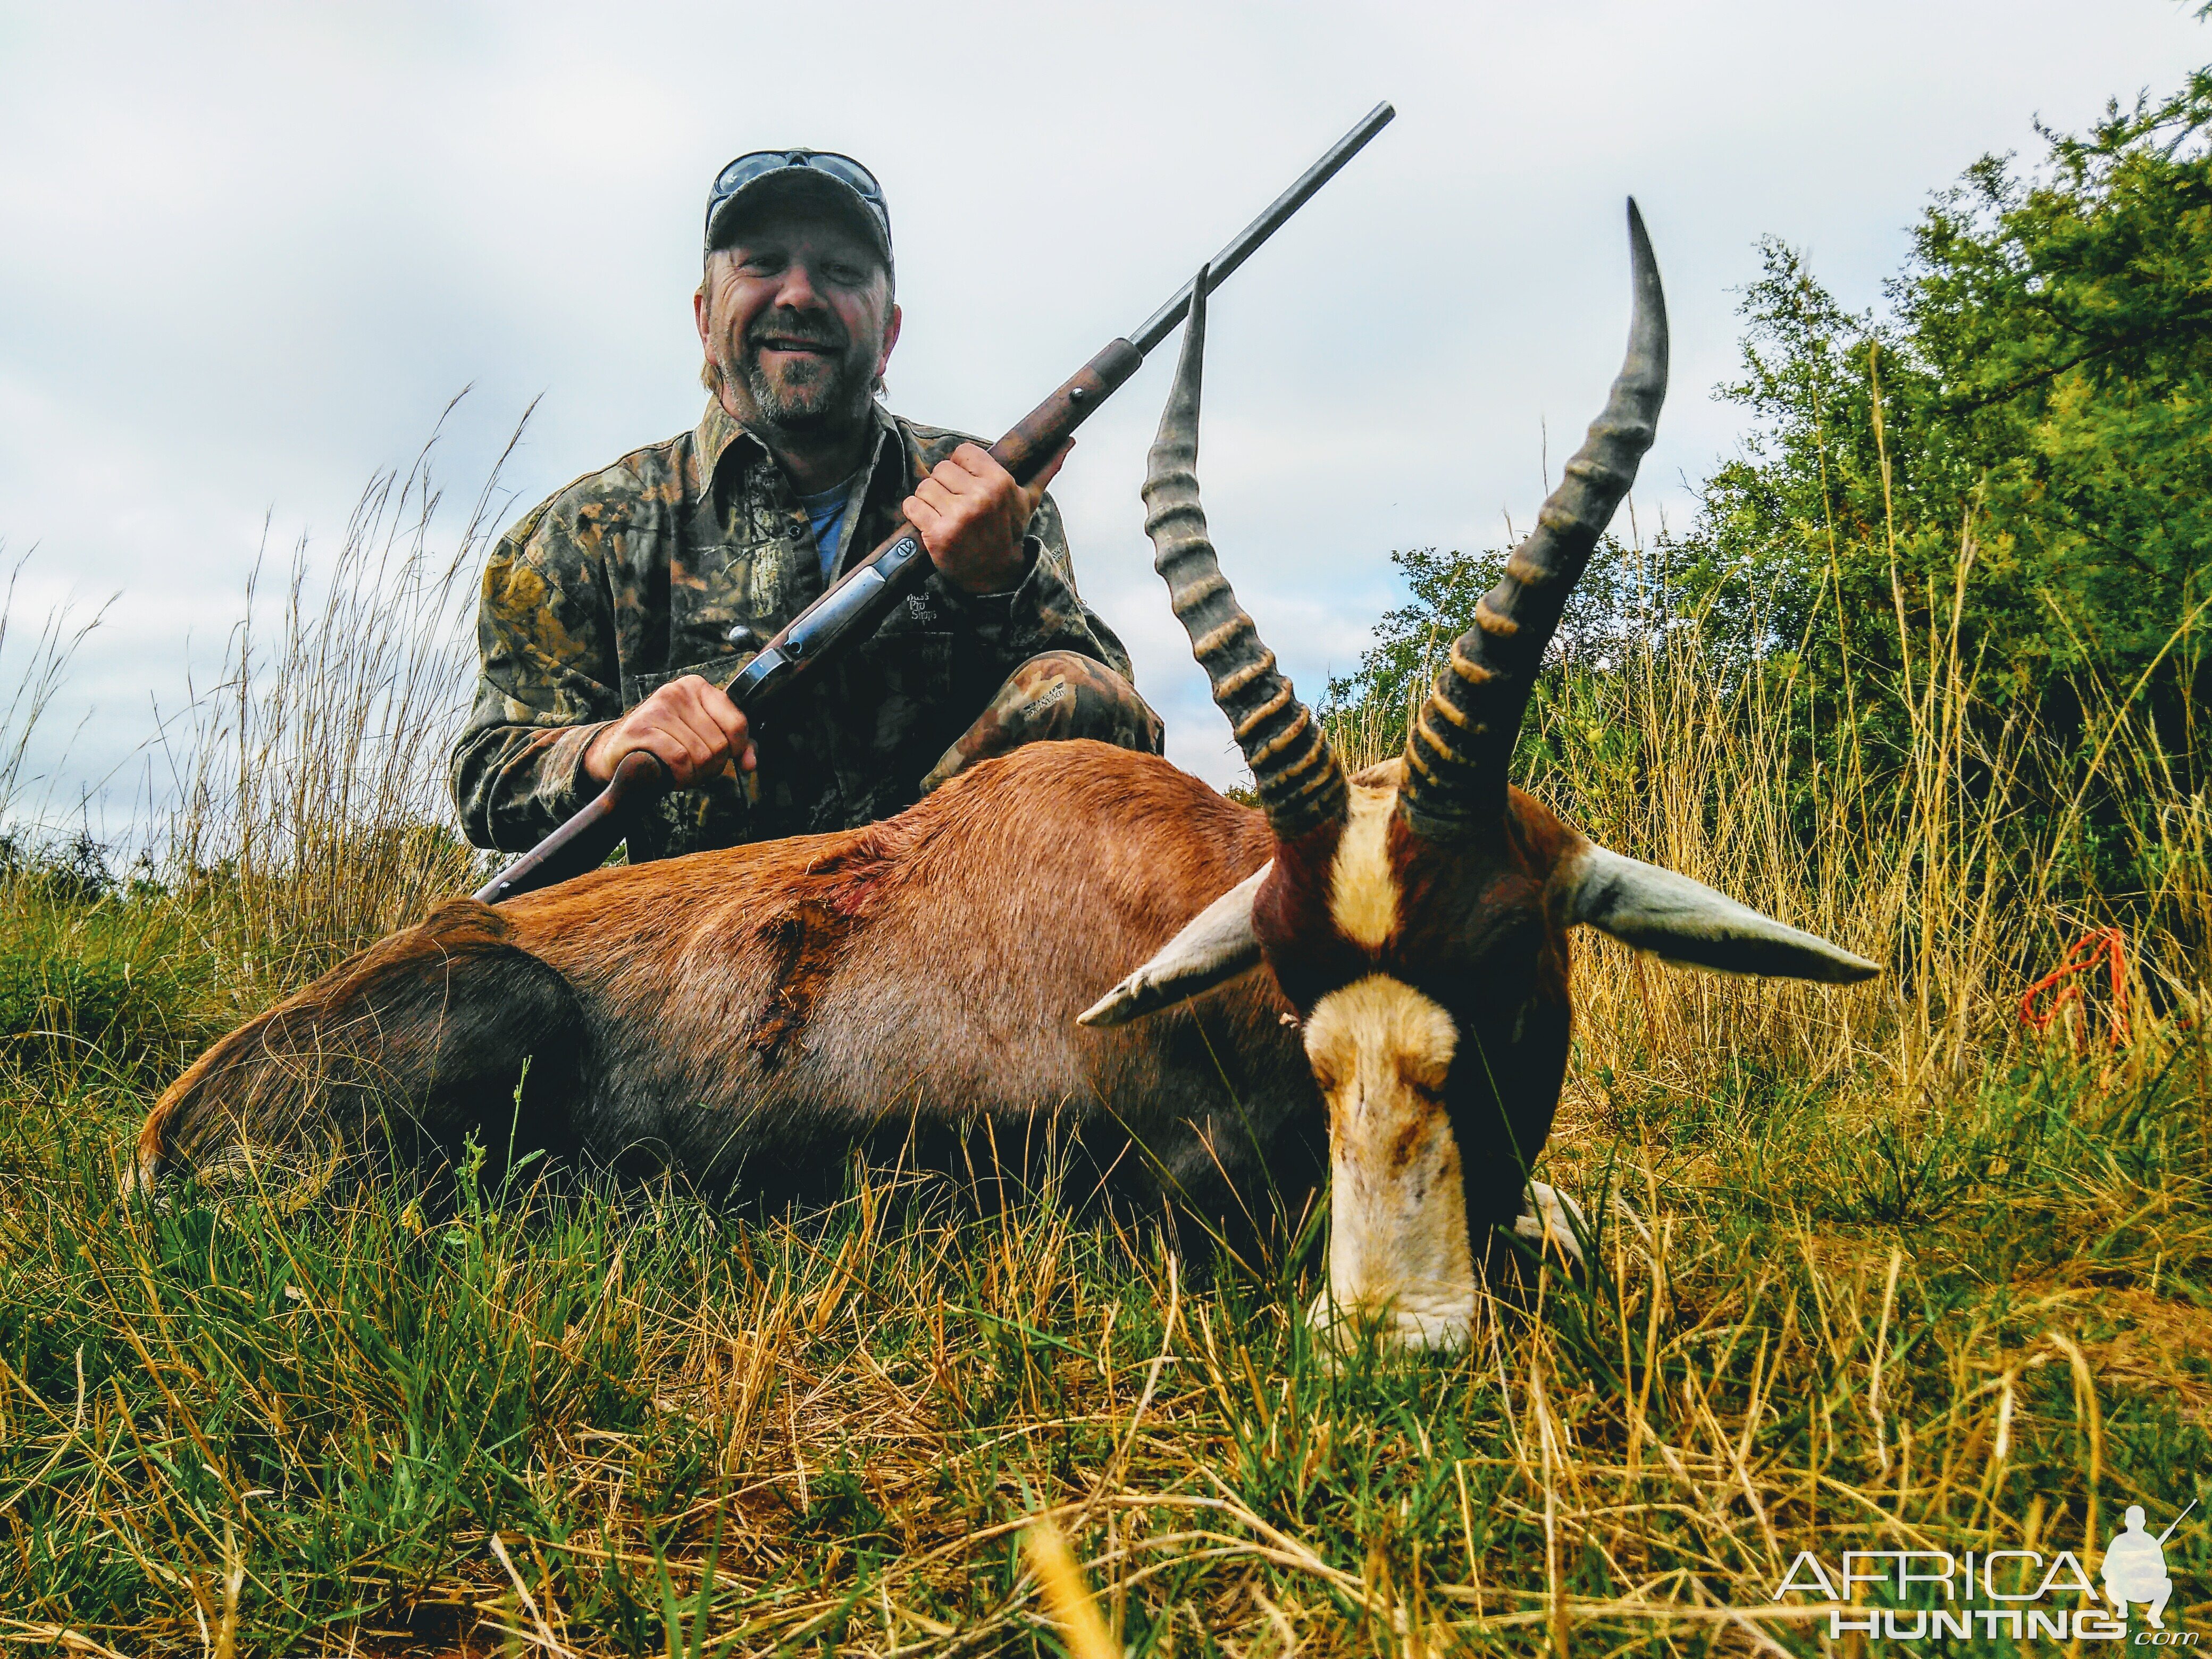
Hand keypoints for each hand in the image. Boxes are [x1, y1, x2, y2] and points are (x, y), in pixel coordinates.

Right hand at [582, 675, 755, 786]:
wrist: (617, 750)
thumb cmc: (666, 742)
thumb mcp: (701, 735)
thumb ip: (733, 745)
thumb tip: (750, 764)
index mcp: (697, 687)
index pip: (737, 723)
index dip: (739, 750)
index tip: (730, 762)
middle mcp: (678, 691)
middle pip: (719, 744)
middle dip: (711, 767)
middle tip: (695, 770)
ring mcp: (658, 707)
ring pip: (701, 754)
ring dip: (694, 775)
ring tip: (681, 772)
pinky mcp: (641, 728)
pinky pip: (679, 759)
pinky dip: (680, 776)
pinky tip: (671, 776)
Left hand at [902, 440, 1069, 594]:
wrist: (996, 574)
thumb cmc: (1008, 532)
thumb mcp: (1029, 499)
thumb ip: (1046, 468)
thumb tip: (1067, 442)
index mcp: (999, 482)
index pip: (962, 452)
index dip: (960, 467)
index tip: (966, 484)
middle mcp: (980, 497)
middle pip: (940, 469)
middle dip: (944, 485)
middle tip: (955, 504)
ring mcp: (958, 517)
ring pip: (924, 487)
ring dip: (929, 500)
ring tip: (945, 514)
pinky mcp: (938, 534)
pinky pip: (911, 506)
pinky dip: (915, 513)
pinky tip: (931, 523)